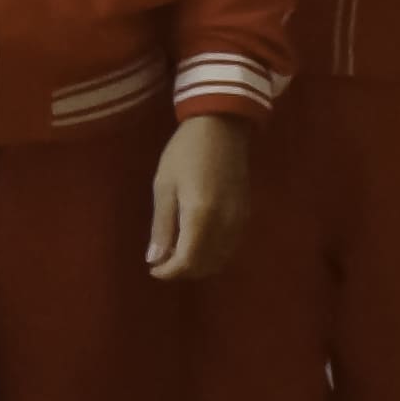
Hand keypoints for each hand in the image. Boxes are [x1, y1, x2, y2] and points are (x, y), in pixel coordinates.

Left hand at [147, 112, 249, 282]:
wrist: (221, 128)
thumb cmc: (184, 152)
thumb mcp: (164, 186)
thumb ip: (161, 226)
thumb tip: (155, 259)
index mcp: (201, 216)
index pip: (188, 261)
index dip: (169, 272)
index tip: (153, 269)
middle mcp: (226, 224)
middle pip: (206, 265)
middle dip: (183, 271)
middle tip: (162, 261)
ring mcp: (240, 221)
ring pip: (221, 259)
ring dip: (198, 264)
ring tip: (176, 252)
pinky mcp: (246, 215)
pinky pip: (230, 247)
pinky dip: (212, 254)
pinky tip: (196, 243)